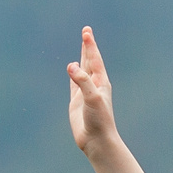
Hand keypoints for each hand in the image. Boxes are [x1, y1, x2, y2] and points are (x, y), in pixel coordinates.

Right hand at [66, 26, 118, 154]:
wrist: (97, 140)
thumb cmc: (99, 120)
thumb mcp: (92, 98)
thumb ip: (82, 81)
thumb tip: (70, 66)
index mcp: (101, 83)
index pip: (94, 59)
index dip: (90, 45)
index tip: (86, 32)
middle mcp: (94, 86)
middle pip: (89, 61)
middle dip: (87, 46)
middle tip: (86, 31)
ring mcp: (85, 93)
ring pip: (82, 71)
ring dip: (81, 58)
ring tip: (82, 46)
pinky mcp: (76, 102)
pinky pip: (73, 84)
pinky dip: (72, 75)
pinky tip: (71, 69)